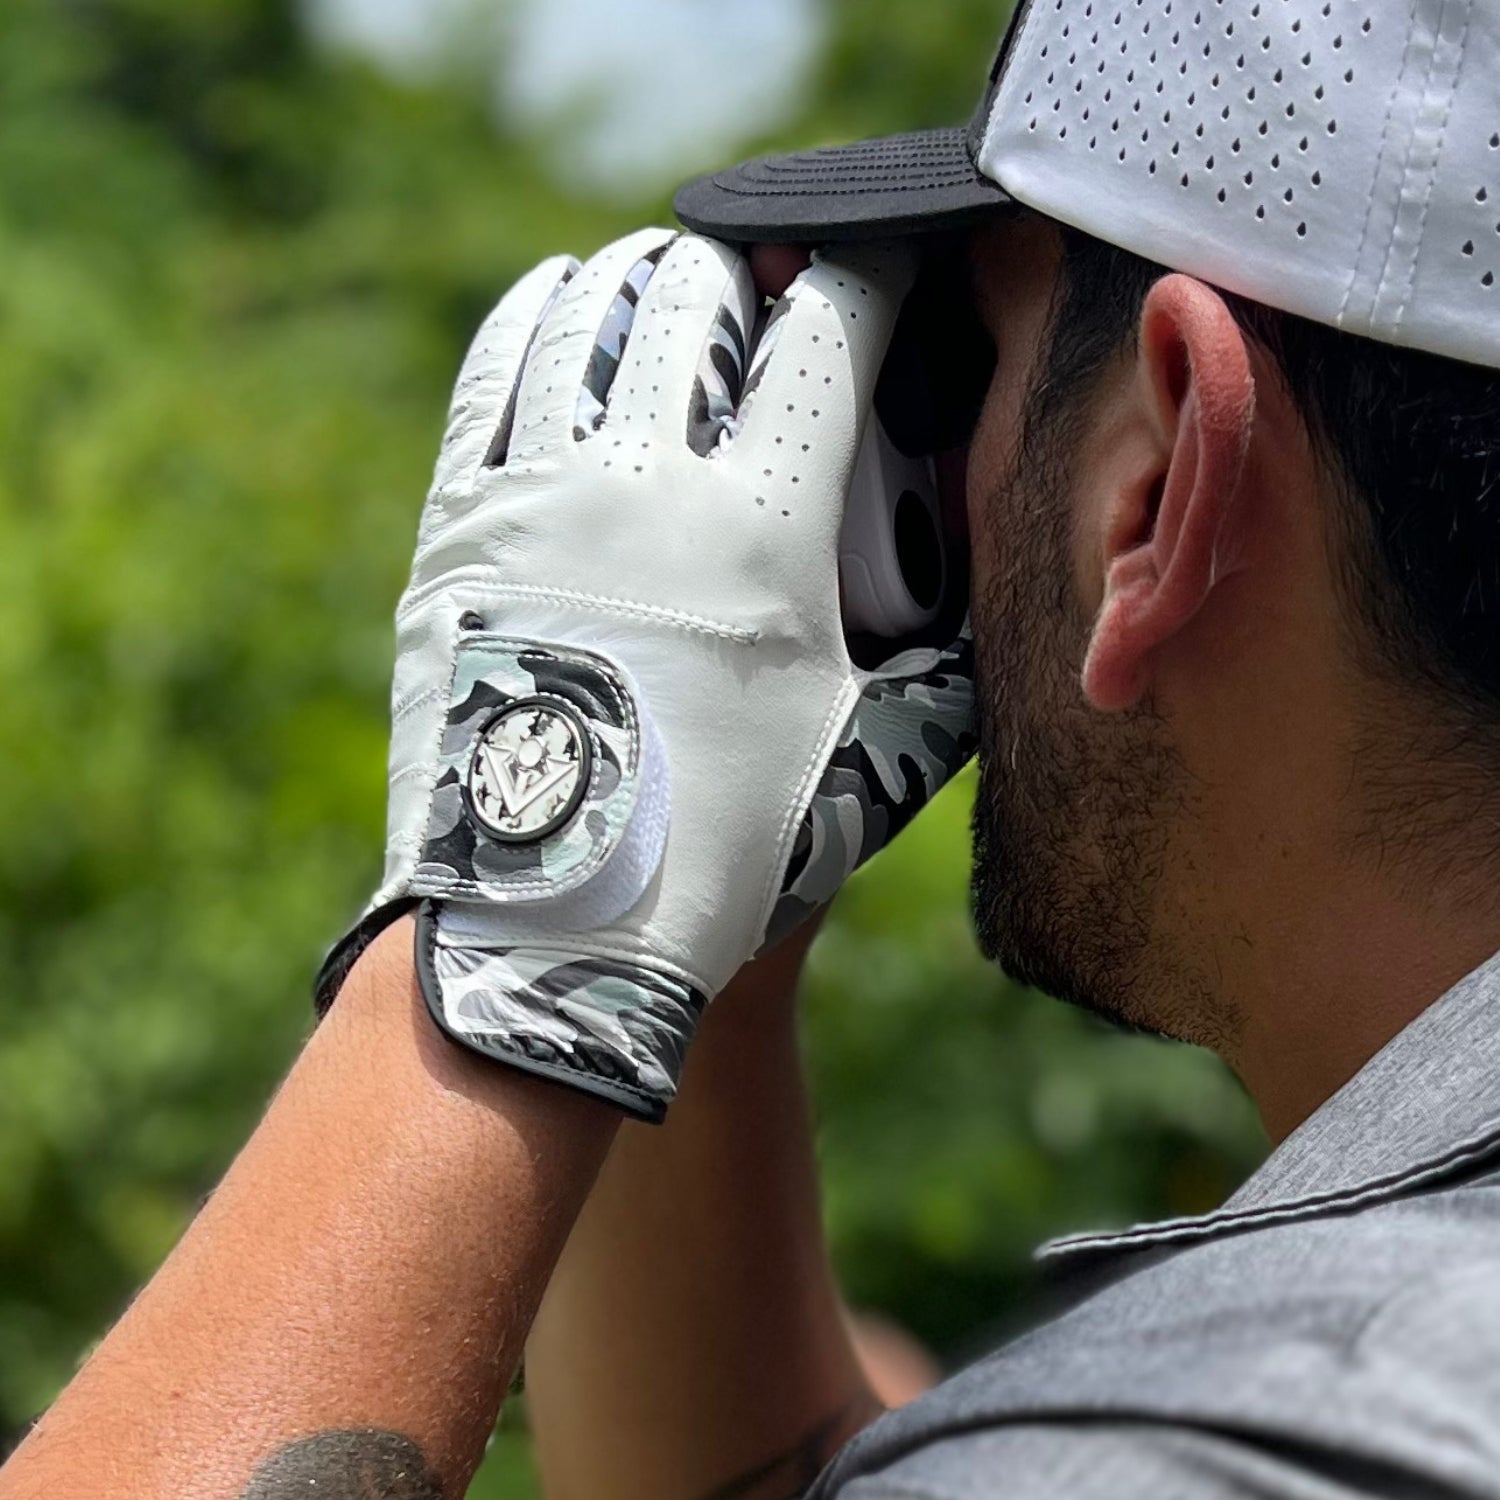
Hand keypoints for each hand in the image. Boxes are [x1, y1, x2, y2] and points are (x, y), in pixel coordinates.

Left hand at [318, 227, 975, 1118]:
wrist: (552, 924)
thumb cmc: (726, 850)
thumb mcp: (861, 756)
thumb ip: (936, 663)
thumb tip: (981, 608)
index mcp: (762, 532)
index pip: (823, 341)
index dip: (864, 286)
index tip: (876, 275)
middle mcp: (645, 488)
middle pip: (701, 302)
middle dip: (750, 269)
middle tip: (769, 279)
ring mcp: (539, 498)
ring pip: (591, 317)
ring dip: (645, 276)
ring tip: (672, 273)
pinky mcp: (462, 528)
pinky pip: (497, 375)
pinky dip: (539, 315)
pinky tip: (565, 297)